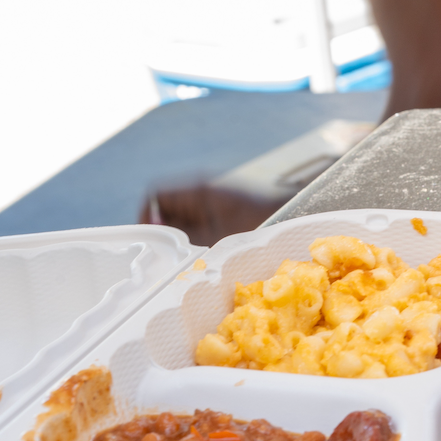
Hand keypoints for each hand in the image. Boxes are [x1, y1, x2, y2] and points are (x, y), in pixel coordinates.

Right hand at [139, 184, 285, 245]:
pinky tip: (206, 248)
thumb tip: (154, 232)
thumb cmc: (258, 221)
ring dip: (181, 233)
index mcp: (195, 188)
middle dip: (165, 229)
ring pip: (181, 214)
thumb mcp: (216, 234)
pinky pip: (198, 218)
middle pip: (165, 205)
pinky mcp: (222, 206)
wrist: (293, 212)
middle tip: (170, 253)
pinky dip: (196, 233)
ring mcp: (212, 196)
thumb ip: (183, 233)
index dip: (147, 218)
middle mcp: (201, 187)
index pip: (154, 195)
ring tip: (188, 253)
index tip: (152, 242)